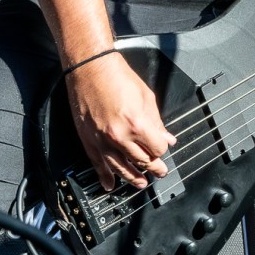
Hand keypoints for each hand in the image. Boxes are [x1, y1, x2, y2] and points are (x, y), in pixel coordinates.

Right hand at [65, 52, 176, 190]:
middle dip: (153, 167)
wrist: (90, 69)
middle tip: (160, 172)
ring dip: (133, 178)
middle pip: (141, 161)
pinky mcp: (88, 140)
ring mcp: (102, 141)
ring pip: (120, 168)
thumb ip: (157, 121)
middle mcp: (119, 137)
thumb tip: (166, 137)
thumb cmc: (117, 77)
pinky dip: (105, 177)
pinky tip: (110, 184)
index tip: (164, 148)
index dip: (162, 149)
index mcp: (136, 124)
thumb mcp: (146, 96)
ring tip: (142, 183)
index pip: (156, 148)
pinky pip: (98, 165)